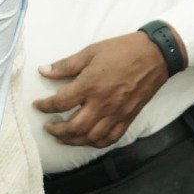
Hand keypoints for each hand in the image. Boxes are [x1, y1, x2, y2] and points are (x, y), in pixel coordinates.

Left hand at [35, 31, 171, 148]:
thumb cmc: (121, 51)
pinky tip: (87, 140)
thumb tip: (43, 71)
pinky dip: (97, 143)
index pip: (60, 103)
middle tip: (48, 127)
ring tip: (63, 137)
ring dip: (74, 141)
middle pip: (74, 127)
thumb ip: (65, 65)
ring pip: (92, 137)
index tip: (38, 105)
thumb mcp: (90, 52)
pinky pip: (111, 138)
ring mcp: (117, 113)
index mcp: (90, 85)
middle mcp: (102, 103)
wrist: (155, 55)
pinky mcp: (129, 118)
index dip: (45, 106)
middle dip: (57, 131)